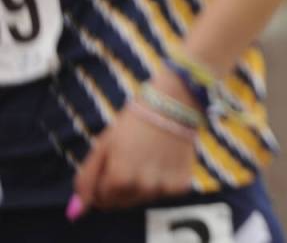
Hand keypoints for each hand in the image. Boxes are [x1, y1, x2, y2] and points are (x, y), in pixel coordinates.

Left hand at [73, 74, 195, 212]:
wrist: (174, 103)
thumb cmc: (134, 122)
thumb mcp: (103, 146)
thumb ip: (87, 180)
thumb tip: (74, 213)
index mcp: (119, 179)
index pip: (101, 199)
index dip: (103, 180)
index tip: (113, 161)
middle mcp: (143, 188)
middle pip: (121, 203)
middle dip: (120, 186)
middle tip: (131, 158)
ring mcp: (164, 188)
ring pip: (142, 199)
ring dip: (141, 184)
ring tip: (148, 157)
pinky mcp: (181, 185)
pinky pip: (164, 193)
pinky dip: (162, 181)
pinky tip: (164, 160)